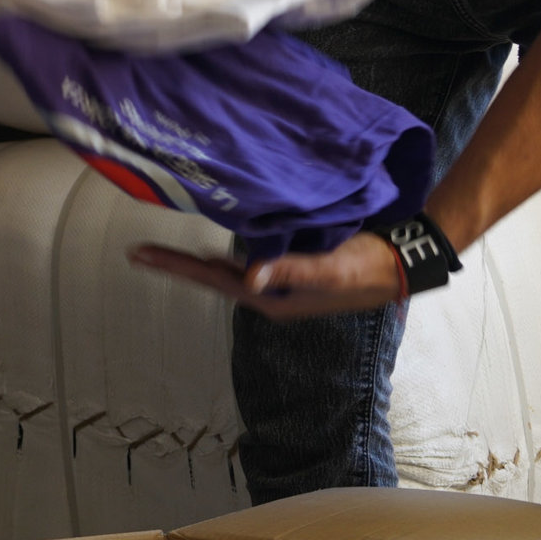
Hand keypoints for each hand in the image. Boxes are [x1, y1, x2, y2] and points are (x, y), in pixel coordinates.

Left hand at [130, 231, 403, 319]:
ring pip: (228, 269)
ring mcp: (280, 282)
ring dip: (199, 259)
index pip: (213, 280)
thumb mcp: (328, 268)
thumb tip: (248, 276)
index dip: (176, 267)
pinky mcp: (291, 266)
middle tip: (139, 252)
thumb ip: (289, 270)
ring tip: (166, 250)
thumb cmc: (365, 265)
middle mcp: (271, 293)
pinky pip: (247, 259)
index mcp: (273, 298)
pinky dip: (226, 249)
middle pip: (213, 277)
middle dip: (178, 265)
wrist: (401, 261)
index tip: (140, 256)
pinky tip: (217, 241)